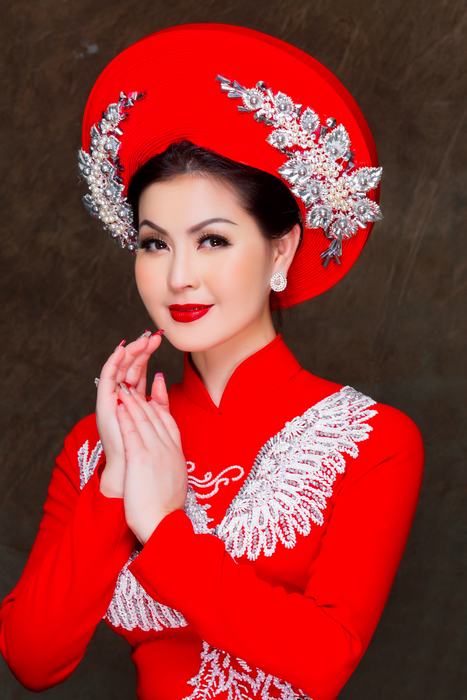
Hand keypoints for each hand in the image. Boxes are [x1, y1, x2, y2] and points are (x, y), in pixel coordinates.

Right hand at [96, 330, 164, 496]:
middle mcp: (120, 398)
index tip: (160, 339)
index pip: (139, 371)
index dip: (148, 354)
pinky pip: (107, 377)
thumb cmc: (146, 450)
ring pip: (119, 368)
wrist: (133, 472)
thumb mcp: (158, 419)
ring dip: (131, 351)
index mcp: (133, 401)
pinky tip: (124, 349)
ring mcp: (111, 400)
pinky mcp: (105, 404)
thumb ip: (159, 399)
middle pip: (130, 367)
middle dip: (142, 349)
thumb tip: (160, 377)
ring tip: (143, 338)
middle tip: (154, 335)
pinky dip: (114, 361)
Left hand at [116, 380, 187, 544]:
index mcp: (177, 454)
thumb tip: (167, 465)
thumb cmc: (166, 510)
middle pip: (156, 417)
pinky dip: (126, 417)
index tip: (153, 392)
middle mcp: (168, 449)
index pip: (169, 422)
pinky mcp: (140, 459)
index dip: (161, 404)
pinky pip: (132, 432)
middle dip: (143, 398)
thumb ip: (171, 467)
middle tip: (133, 383)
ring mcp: (155, 452)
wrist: (163, 524)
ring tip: (124, 389)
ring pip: (143, 420)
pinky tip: (120, 406)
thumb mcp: (175, 482)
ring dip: (133, 402)